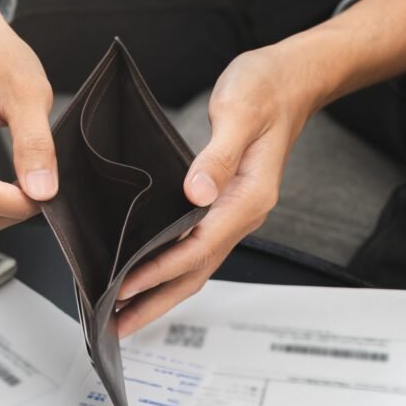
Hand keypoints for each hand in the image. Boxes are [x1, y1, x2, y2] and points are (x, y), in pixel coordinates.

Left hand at [115, 44, 321, 336]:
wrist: (290, 81)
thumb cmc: (265, 90)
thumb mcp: (239, 112)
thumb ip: (218, 155)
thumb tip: (196, 192)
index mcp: (248, 196)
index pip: (199, 246)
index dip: (159, 269)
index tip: (125, 284)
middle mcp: (243, 212)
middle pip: (196, 271)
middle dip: (156, 301)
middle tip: (115, 324)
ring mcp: (235, 212)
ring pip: (195, 265)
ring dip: (160, 292)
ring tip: (122, 312)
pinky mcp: (225, 205)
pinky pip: (195, 246)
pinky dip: (168, 267)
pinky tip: (145, 272)